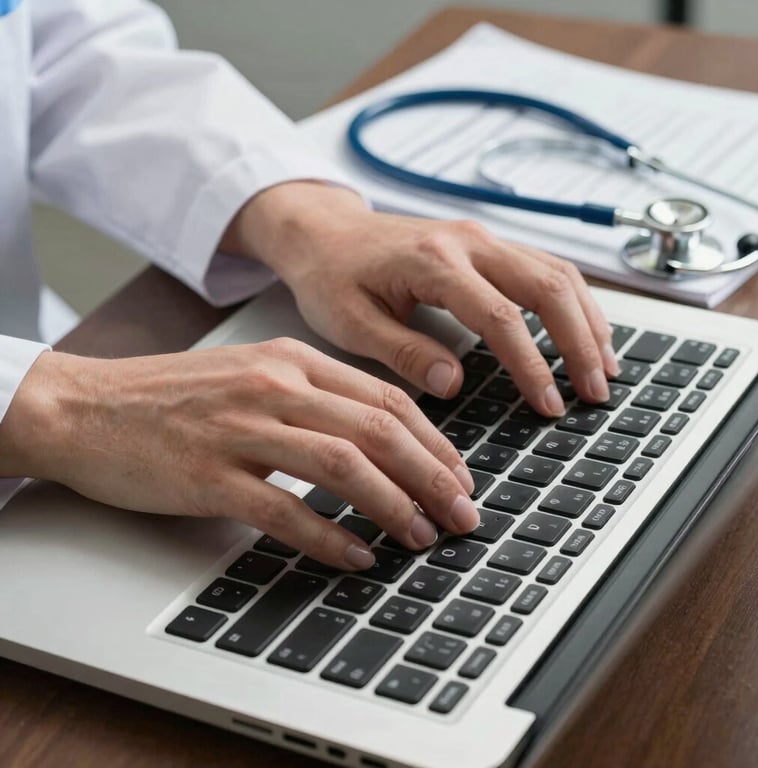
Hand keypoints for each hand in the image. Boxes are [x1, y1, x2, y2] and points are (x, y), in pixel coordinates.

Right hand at [0, 342, 476, 569]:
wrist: (84, 407)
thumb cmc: (172, 396)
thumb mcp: (252, 373)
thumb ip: (314, 396)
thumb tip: (380, 438)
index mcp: (291, 360)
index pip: (385, 398)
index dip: (434, 441)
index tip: (460, 475)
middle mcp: (273, 387)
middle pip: (377, 429)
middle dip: (432, 476)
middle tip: (463, 513)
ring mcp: (240, 429)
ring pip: (342, 464)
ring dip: (393, 504)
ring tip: (422, 536)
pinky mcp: (208, 475)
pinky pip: (284, 509)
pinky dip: (329, 536)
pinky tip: (357, 556)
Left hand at [224, 182, 618, 416]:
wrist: (324, 232)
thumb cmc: (332, 276)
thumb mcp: (350, 322)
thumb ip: (402, 351)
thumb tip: (452, 383)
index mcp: (433, 262)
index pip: (500, 317)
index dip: (531, 364)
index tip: (549, 404)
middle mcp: (468, 242)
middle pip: (548, 285)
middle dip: (580, 342)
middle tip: (595, 391)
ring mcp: (482, 238)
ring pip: (556, 271)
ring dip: (587, 320)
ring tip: (605, 368)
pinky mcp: (486, 245)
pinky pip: (545, 267)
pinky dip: (572, 302)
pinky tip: (584, 332)